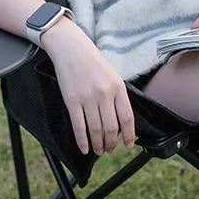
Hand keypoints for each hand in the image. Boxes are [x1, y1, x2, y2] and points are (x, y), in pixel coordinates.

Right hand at [41, 19, 135, 155]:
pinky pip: (79, 126)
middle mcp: (104, 94)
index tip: (128, 144)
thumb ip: (117, 96)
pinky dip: (82, 140)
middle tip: (109, 149)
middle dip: (111, 143)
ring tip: (98, 150)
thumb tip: (120, 121)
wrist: (71, 48)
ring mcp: (88, 98)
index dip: (128, 135)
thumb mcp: (112, 75)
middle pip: (111, 127)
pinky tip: (84, 148)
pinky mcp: (72, 100)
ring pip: (96, 129)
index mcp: (118, 88)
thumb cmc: (92, 61)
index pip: (127, 118)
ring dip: (98, 144)